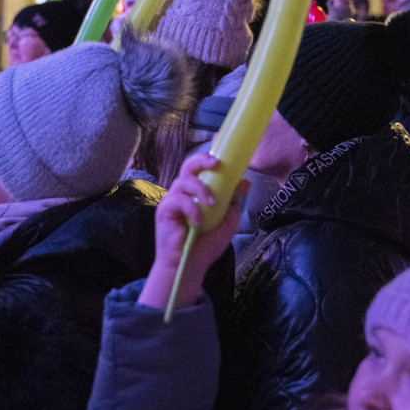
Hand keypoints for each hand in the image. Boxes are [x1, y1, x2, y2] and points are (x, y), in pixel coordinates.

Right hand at [139, 153, 248, 309]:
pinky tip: (199, 223)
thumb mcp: (228, 221)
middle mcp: (184, 192)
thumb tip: (245, 181)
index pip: (201, 167)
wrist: (190, 265)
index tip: (219, 144)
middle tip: (216, 163)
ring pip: (183, 181)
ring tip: (212, 204)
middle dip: (202, 160)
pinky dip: (192, 209)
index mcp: (198, 191)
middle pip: (188, 165)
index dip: (208, 155)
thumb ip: (234, 201)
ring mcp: (172, 200)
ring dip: (201, 189)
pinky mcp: (164, 210)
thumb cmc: (206, 244)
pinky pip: (178, 200)